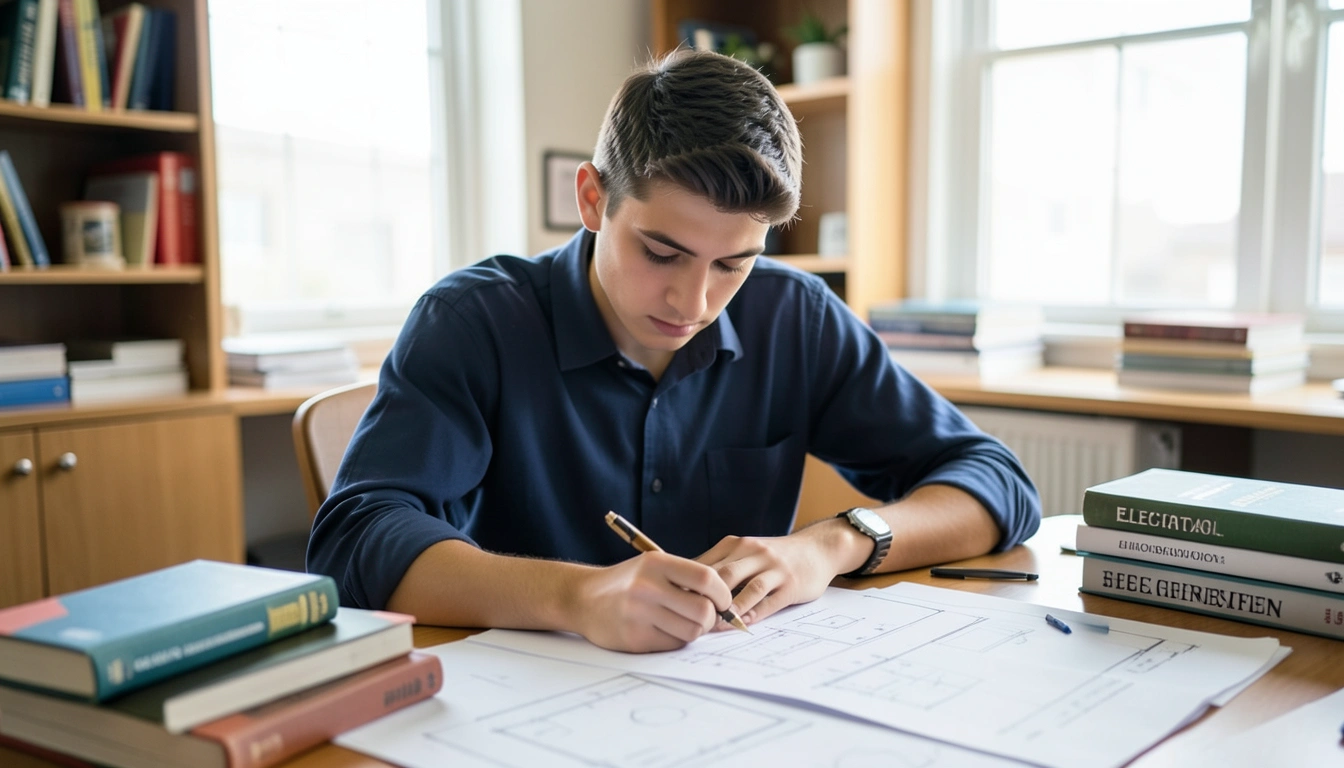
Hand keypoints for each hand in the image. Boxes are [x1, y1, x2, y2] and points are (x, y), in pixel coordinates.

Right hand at [571, 551, 733, 652]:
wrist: (583, 599)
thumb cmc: (627, 583)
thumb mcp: (652, 566)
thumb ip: (685, 579)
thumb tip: (726, 603)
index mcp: (656, 563)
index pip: (706, 578)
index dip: (722, 593)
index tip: (722, 601)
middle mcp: (647, 587)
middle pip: (703, 610)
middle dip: (711, 617)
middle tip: (706, 617)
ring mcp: (639, 614)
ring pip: (692, 631)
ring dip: (694, 630)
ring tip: (682, 622)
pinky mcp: (635, 638)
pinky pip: (673, 645)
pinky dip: (675, 640)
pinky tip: (663, 630)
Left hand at [697, 521, 858, 625]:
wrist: (817, 548)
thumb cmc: (774, 556)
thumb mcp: (746, 551)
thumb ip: (721, 565)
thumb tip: (685, 587)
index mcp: (737, 545)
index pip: (707, 564)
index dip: (689, 585)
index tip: (674, 603)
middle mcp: (755, 552)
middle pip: (724, 575)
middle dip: (706, 598)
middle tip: (690, 619)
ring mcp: (775, 568)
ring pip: (748, 588)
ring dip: (730, 609)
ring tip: (714, 626)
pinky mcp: (791, 584)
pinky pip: (770, 601)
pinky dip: (754, 613)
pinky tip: (742, 625)